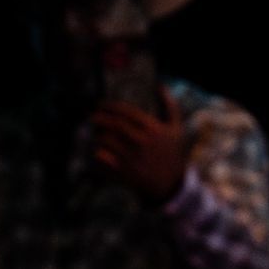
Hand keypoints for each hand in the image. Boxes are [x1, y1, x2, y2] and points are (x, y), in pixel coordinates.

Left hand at [93, 86, 189, 203]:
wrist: (170, 183)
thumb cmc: (172, 152)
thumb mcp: (176, 127)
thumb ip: (169, 105)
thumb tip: (160, 85)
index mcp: (153, 128)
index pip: (127, 112)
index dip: (111, 106)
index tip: (101, 104)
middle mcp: (141, 141)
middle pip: (114, 125)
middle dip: (100, 118)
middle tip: (92, 116)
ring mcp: (132, 157)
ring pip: (106, 141)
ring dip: (98, 135)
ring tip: (96, 133)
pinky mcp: (123, 171)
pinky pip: (103, 158)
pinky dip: (97, 152)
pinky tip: (97, 149)